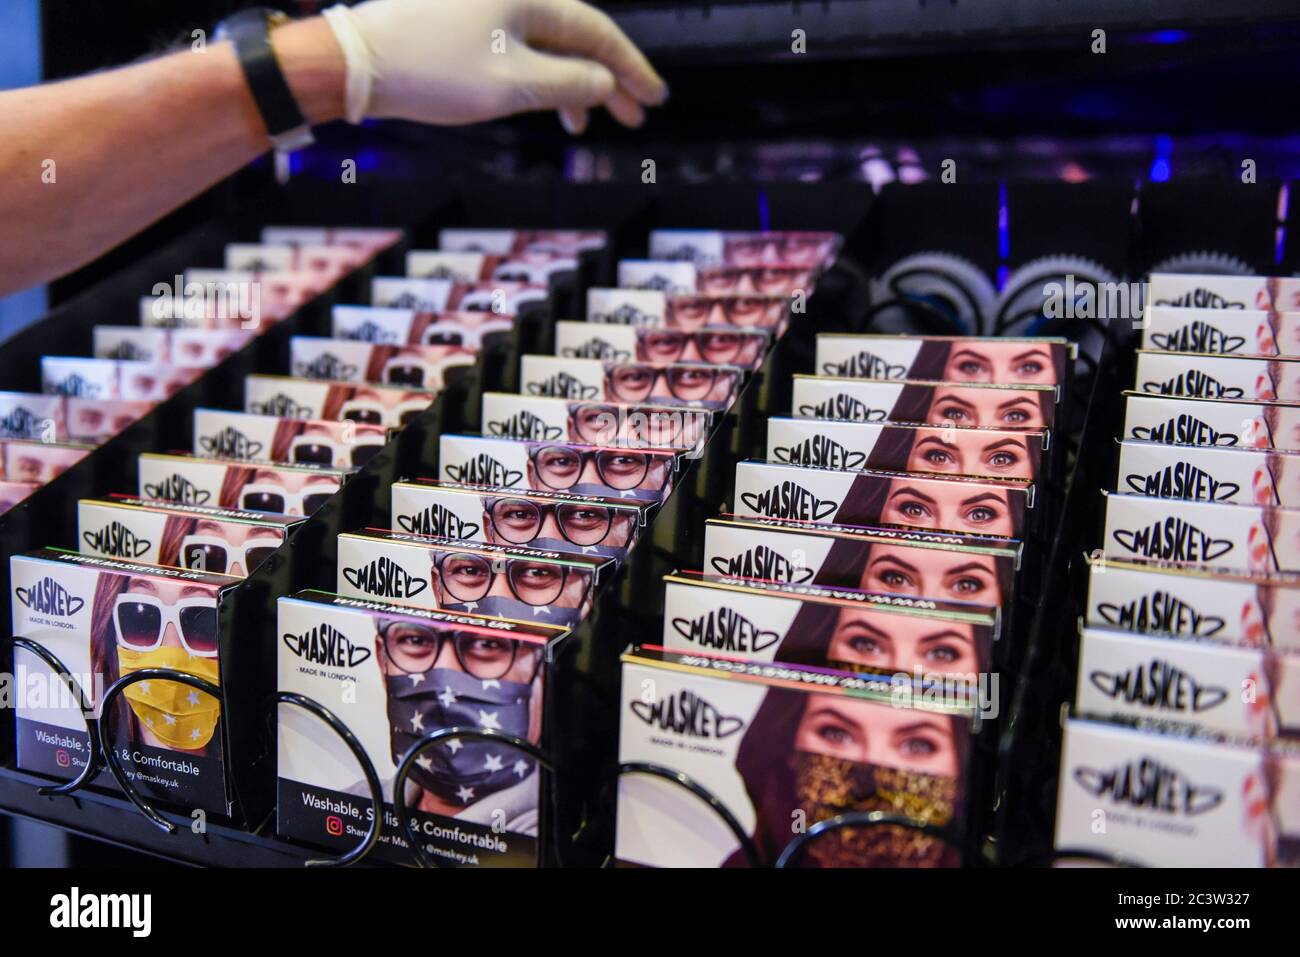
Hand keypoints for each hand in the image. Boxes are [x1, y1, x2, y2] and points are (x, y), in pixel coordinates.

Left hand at [321, 0, 666, 132]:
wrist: (357, 63)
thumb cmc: (430, 69)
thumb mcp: (512, 85)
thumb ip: (569, 82)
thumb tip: (605, 83)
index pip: (597, 32)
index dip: (630, 68)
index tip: (654, 97)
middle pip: (576, 36)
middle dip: (607, 78)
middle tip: (633, 116)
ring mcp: (485, 7)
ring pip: (547, 44)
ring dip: (571, 83)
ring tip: (584, 125)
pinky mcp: (465, 23)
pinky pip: (518, 46)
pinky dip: (538, 76)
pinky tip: (543, 104)